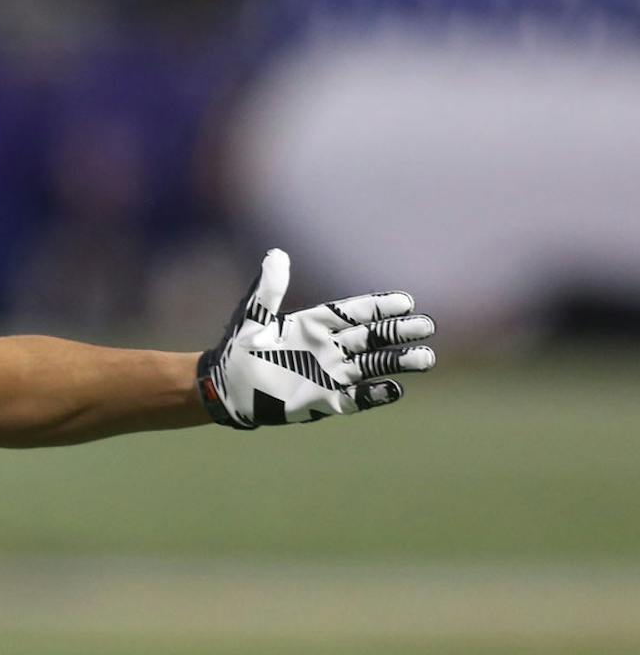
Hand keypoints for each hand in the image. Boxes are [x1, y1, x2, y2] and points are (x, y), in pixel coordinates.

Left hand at [197, 249, 436, 427]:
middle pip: (371, 337)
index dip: (379, 306)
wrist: (228, 387)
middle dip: (398, 332)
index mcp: (315, 324)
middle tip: (426, 326)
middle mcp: (329, 347)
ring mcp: (330, 374)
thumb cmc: (242, 349)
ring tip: (425, 357)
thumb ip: (269, 289)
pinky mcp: (324, 400)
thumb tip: (276, 255)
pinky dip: (374, 394)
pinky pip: (355, 397)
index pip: (353, 312)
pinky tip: (394, 389)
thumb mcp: (253, 316)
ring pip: (372, 365)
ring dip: (396, 362)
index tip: (406, 301)